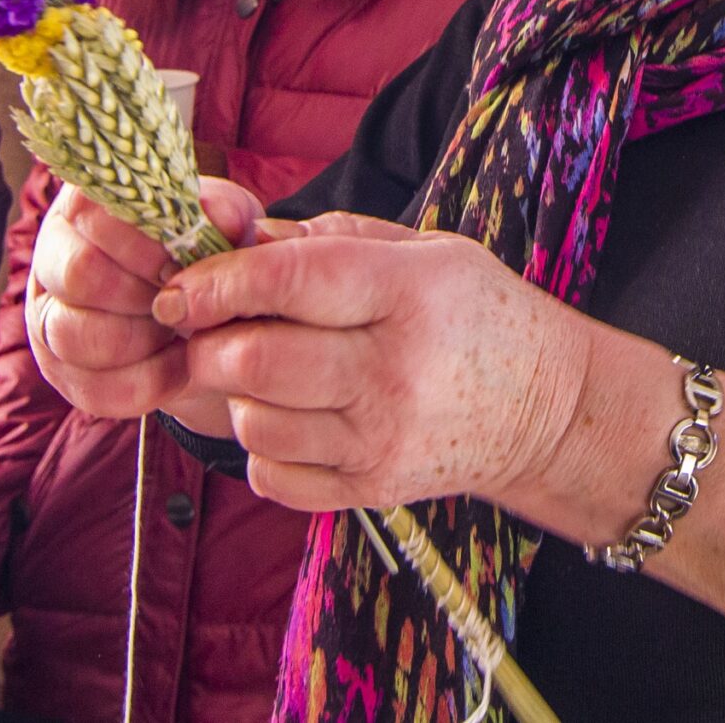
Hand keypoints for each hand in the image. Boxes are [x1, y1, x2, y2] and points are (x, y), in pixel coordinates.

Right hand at [27, 179, 262, 424]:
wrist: (207, 315)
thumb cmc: (205, 254)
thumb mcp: (220, 224)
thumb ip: (222, 212)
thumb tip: (218, 218)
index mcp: (84, 206)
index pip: (90, 214)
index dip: (142, 244)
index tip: (182, 263)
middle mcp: (54, 257)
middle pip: (79, 275)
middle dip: (142, 295)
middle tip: (184, 302)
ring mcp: (48, 317)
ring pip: (74, 336)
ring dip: (141, 340)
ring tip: (180, 333)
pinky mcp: (62, 372)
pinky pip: (92, 388)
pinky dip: (146, 382)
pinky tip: (179, 364)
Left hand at [153, 214, 587, 513]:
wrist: (545, 407)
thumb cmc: (474, 313)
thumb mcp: (422, 250)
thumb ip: (328, 241)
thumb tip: (235, 236)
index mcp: (407, 292)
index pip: (290, 281)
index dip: (219, 281)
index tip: (179, 287)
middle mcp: (394, 370)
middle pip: (257, 361)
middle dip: (208, 344)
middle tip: (204, 331)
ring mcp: (382, 438)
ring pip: (255, 422)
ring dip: (236, 396)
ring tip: (261, 372)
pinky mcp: (372, 489)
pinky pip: (273, 475)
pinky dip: (262, 447)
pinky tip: (290, 418)